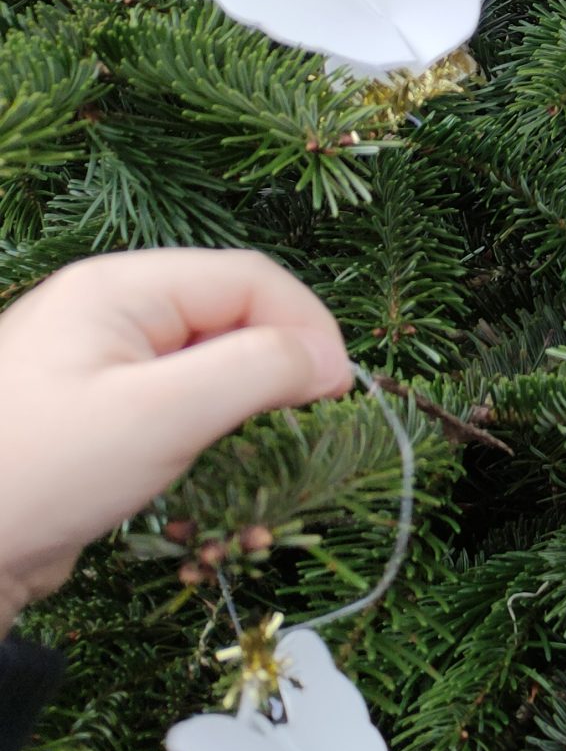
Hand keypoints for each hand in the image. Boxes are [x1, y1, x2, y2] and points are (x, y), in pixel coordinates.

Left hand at [0, 250, 348, 633]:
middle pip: (232, 311)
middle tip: (307, 419)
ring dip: (248, 395)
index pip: (251, 278)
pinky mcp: (93, 411)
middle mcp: (109, 310)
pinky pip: (176, 395)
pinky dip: (210, 422)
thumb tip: (328, 360)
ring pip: (209, 356)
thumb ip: (257, 369)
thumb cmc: (44, 473)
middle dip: (280, 359)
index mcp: (120, 288)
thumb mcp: (162, 415)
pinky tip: (212, 458)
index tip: (337, 393)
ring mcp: (98, 360)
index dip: (308, 327)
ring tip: (264, 443)